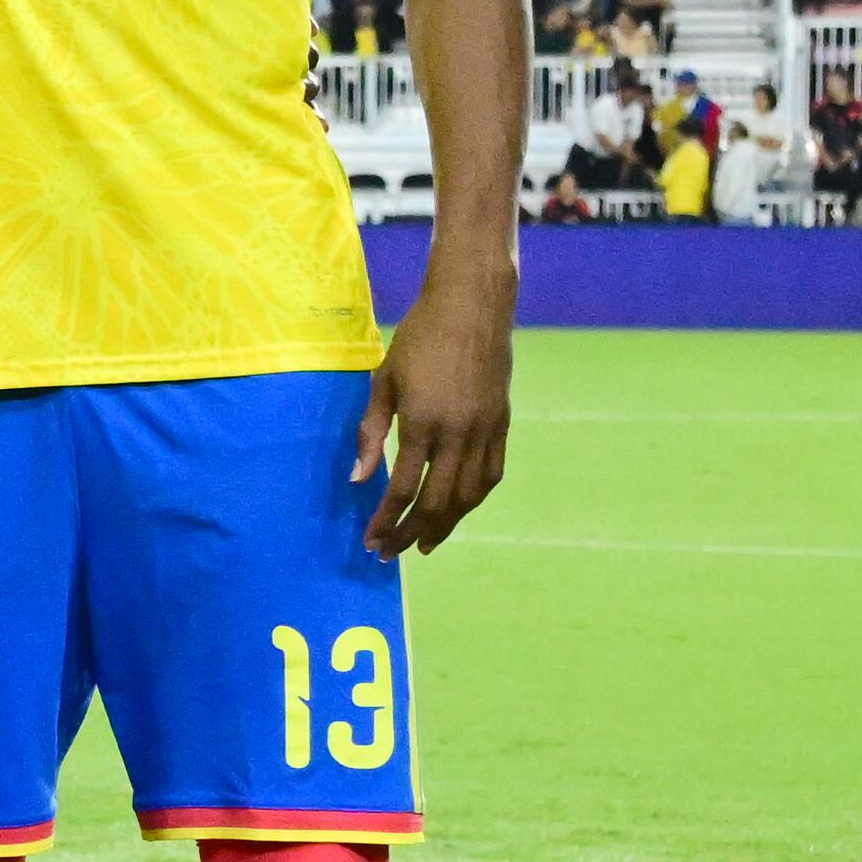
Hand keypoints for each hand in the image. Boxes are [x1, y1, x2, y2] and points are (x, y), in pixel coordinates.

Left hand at [357, 274, 512, 554]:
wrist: (472, 308)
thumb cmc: (419, 339)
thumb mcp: (384, 381)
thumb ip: (371, 432)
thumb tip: (359, 479)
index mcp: (424, 423)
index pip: (404, 488)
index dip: (387, 520)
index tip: (371, 541)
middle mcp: (459, 433)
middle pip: (438, 501)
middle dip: (412, 532)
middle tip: (391, 553)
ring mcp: (486, 430)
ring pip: (469, 494)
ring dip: (447, 524)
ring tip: (425, 543)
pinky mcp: (503, 424)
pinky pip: (491, 474)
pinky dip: (474, 499)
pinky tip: (458, 511)